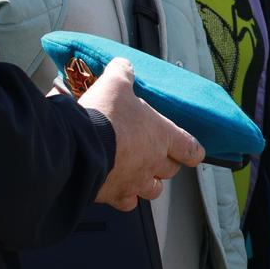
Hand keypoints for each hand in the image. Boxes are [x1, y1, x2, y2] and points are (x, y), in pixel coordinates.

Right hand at [81, 57, 202, 210]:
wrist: (76, 147)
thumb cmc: (102, 117)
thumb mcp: (114, 84)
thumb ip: (122, 74)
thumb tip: (123, 66)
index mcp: (162, 136)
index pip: (191, 148)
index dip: (193, 150)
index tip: (192, 151)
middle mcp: (153, 162)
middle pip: (171, 170)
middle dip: (165, 164)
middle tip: (153, 155)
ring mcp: (135, 182)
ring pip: (153, 189)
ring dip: (148, 182)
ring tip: (137, 172)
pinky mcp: (114, 195)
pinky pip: (127, 202)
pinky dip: (124, 196)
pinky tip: (117, 186)